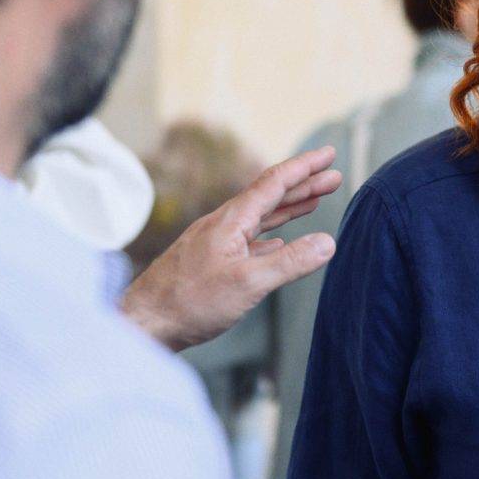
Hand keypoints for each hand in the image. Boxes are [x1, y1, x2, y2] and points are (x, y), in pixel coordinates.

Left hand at [120, 148, 343, 350]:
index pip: (274, 183)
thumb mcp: (247, 283)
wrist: (144, 323)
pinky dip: (271, 235)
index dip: (304, 167)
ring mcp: (216, 243)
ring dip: (289, 207)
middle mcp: (223, 224)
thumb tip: (328, 242)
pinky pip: (249, 239)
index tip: (329, 154)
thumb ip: (290, 262)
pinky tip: (279, 242)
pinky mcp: (211, 262)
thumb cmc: (189, 303)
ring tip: (314, 200)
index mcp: (232, 220)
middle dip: (303, 184)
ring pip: (259, 217)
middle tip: (333, 176)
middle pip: (269, 196)